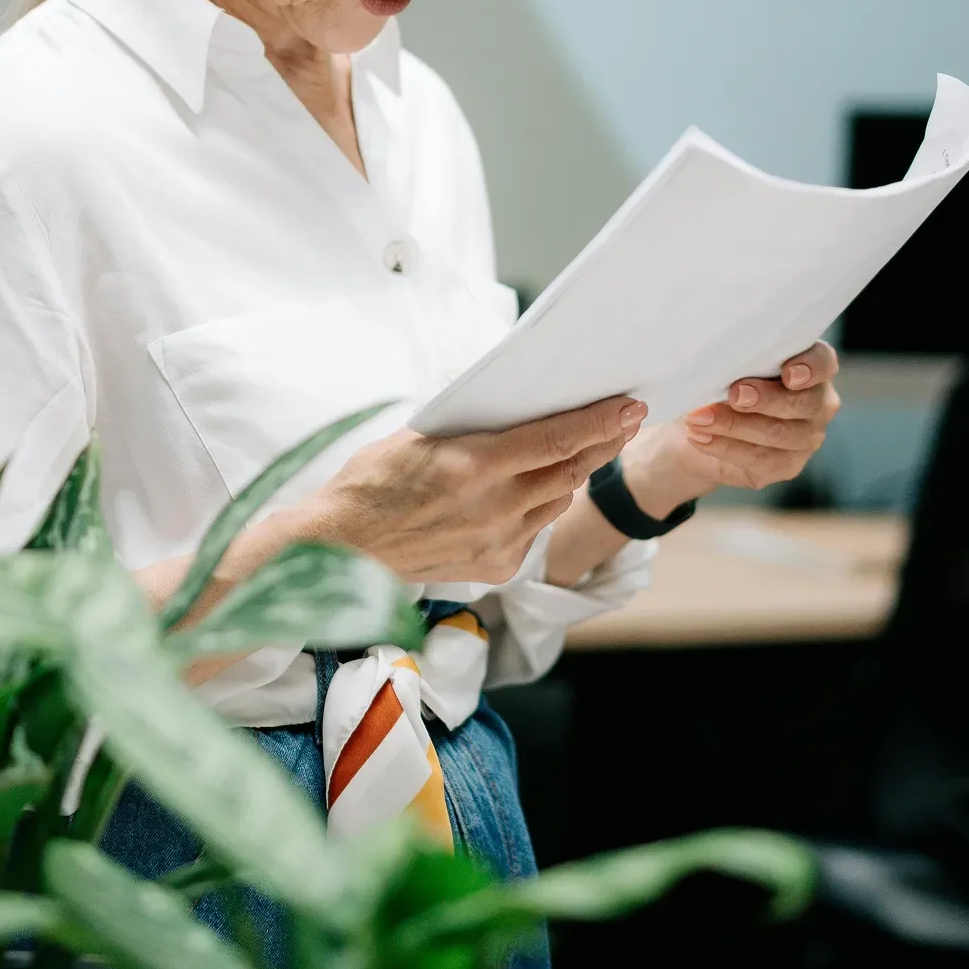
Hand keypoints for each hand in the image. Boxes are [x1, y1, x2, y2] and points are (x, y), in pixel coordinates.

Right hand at [308, 394, 647, 585]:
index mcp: (474, 465)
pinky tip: (530, 492)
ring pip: (558, 501)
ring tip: (582, 450)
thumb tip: (511, 400)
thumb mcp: (416, 436)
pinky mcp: (495, 568)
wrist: (340, 550)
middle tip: (624, 421)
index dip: (600, 422)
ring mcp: (498, 542)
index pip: (557, 439)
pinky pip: (535, 530)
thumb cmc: (370, 484)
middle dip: (602, 443)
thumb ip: (468, 424)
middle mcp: (494, 508)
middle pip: (570, 470)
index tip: (629, 406)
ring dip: (572, 474)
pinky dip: (539, 507)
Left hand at [621, 340, 840, 507]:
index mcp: (810, 367)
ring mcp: (806, 436)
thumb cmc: (718, 380)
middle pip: (804, 403)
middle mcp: (817, 402)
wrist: (700, 424)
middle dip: (766, 398)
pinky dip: (725, 446)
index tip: (787, 373)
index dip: (810, 368)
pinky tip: (700, 437)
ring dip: (734, 425)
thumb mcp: (724, 363)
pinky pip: (761, 459)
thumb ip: (733, 358)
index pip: (823, 362)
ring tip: (698, 417)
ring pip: (779, 433)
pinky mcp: (787, 465)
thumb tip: (716, 359)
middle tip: (734, 394)